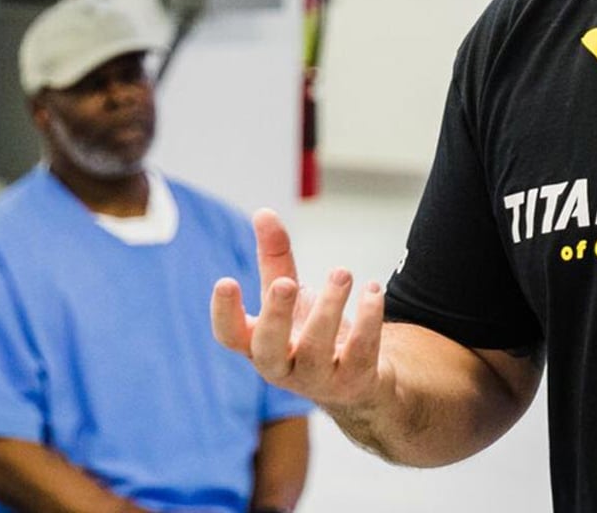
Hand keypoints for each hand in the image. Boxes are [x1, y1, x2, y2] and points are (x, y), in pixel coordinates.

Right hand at [211, 208, 386, 411]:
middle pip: (269, 349)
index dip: (224, 312)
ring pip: (318, 348)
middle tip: (286, 282)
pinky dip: (368, 318)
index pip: (229, 335)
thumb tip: (263, 212)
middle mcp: (282, 367)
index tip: (226, 280)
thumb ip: (274, 257)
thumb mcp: (288, 295)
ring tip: (342, 272)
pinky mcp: (355, 382)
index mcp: (258, 344)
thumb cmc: (309, 332)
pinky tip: (372, 290)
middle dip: (276, 315)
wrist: (357, 383)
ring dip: (330, 306)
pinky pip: (361, 351)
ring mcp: (318, 379)